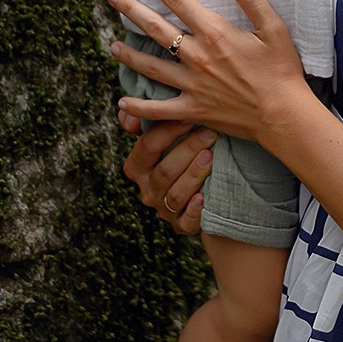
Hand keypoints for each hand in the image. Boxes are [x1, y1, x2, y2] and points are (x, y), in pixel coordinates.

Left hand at [106, 0, 310, 146]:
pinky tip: (123, 104)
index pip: (178, 0)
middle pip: (156, 29)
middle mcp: (198, 57)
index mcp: (215, 34)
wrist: (283, 115)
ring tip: (112, 46)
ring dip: (129, 55)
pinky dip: (139, 108)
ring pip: (151, 67)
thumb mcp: (274, 28)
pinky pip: (160, 110)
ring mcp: (192, 85)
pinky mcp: (194, 109)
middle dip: (130, 10)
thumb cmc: (281, 70)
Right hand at [119, 110, 214, 232]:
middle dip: (187, 149)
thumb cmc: (177, 152)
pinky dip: (194, 210)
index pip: (147, 146)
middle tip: (209, 133)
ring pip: (176, 194)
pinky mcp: (182, 225)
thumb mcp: (160, 135)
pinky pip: (186, 221)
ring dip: (194, 174)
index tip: (189, 117)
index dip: (168, 130)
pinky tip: (203, 197)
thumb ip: (142, 118)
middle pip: (164, 171)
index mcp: (137, 168)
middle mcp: (147, 191)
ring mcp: (164, 210)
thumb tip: (132, 117)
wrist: (200, 189)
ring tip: (210, 156)